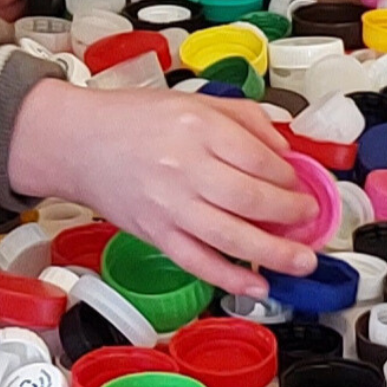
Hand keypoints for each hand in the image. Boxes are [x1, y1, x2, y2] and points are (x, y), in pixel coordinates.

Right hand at [9, 83, 321, 297]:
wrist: (77, 143)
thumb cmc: (133, 120)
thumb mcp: (196, 101)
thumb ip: (247, 121)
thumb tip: (286, 151)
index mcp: (198, 128)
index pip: (259, 158)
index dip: (289, 176)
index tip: (300, 183)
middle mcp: (183, 168)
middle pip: (250, 198)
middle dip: (290, 212)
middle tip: (309, 217)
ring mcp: (169, 205)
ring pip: (230, 236)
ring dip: (274, 253)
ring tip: (303, 261)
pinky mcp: (156, 234)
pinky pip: (198, 262)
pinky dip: (231, 278)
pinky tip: (258, 285)